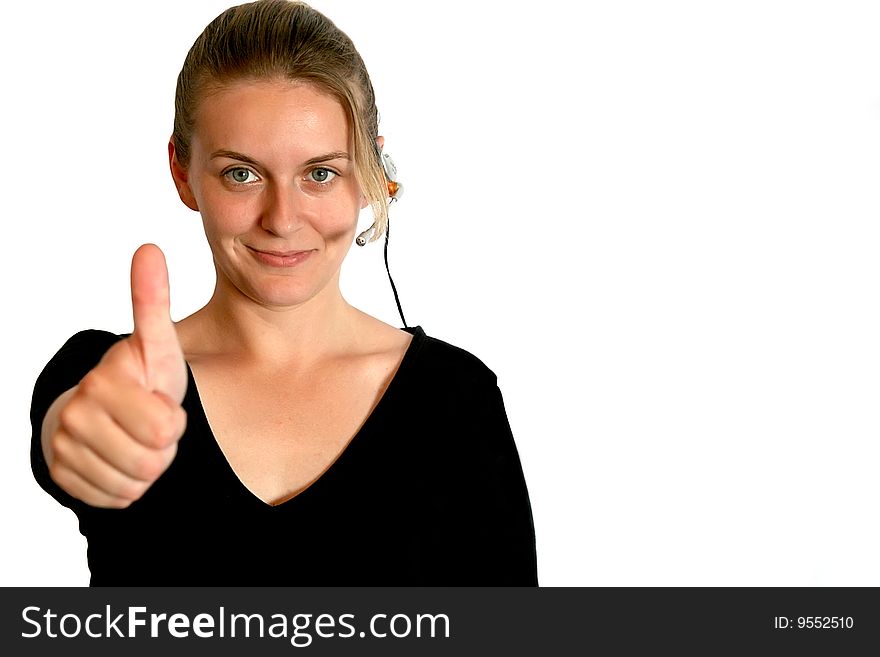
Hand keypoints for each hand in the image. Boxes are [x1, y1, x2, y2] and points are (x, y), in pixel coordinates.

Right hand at [45, 244, 187, 507]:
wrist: (103, 412)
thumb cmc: (140, 378)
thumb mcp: (156, 344)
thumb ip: (152, 302)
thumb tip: (149, 248)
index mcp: (106, 379)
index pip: (166, 428)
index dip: (174, 422)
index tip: (161, 402)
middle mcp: (77, 412)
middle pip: (152, 461)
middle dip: (163, 448)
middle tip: (152, 426)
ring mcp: (65, 445)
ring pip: (135, 483)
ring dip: (147, 468)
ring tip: (138, 441)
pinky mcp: (61, 474)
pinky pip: (115, 499)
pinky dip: (127, 487)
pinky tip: (121, 460)